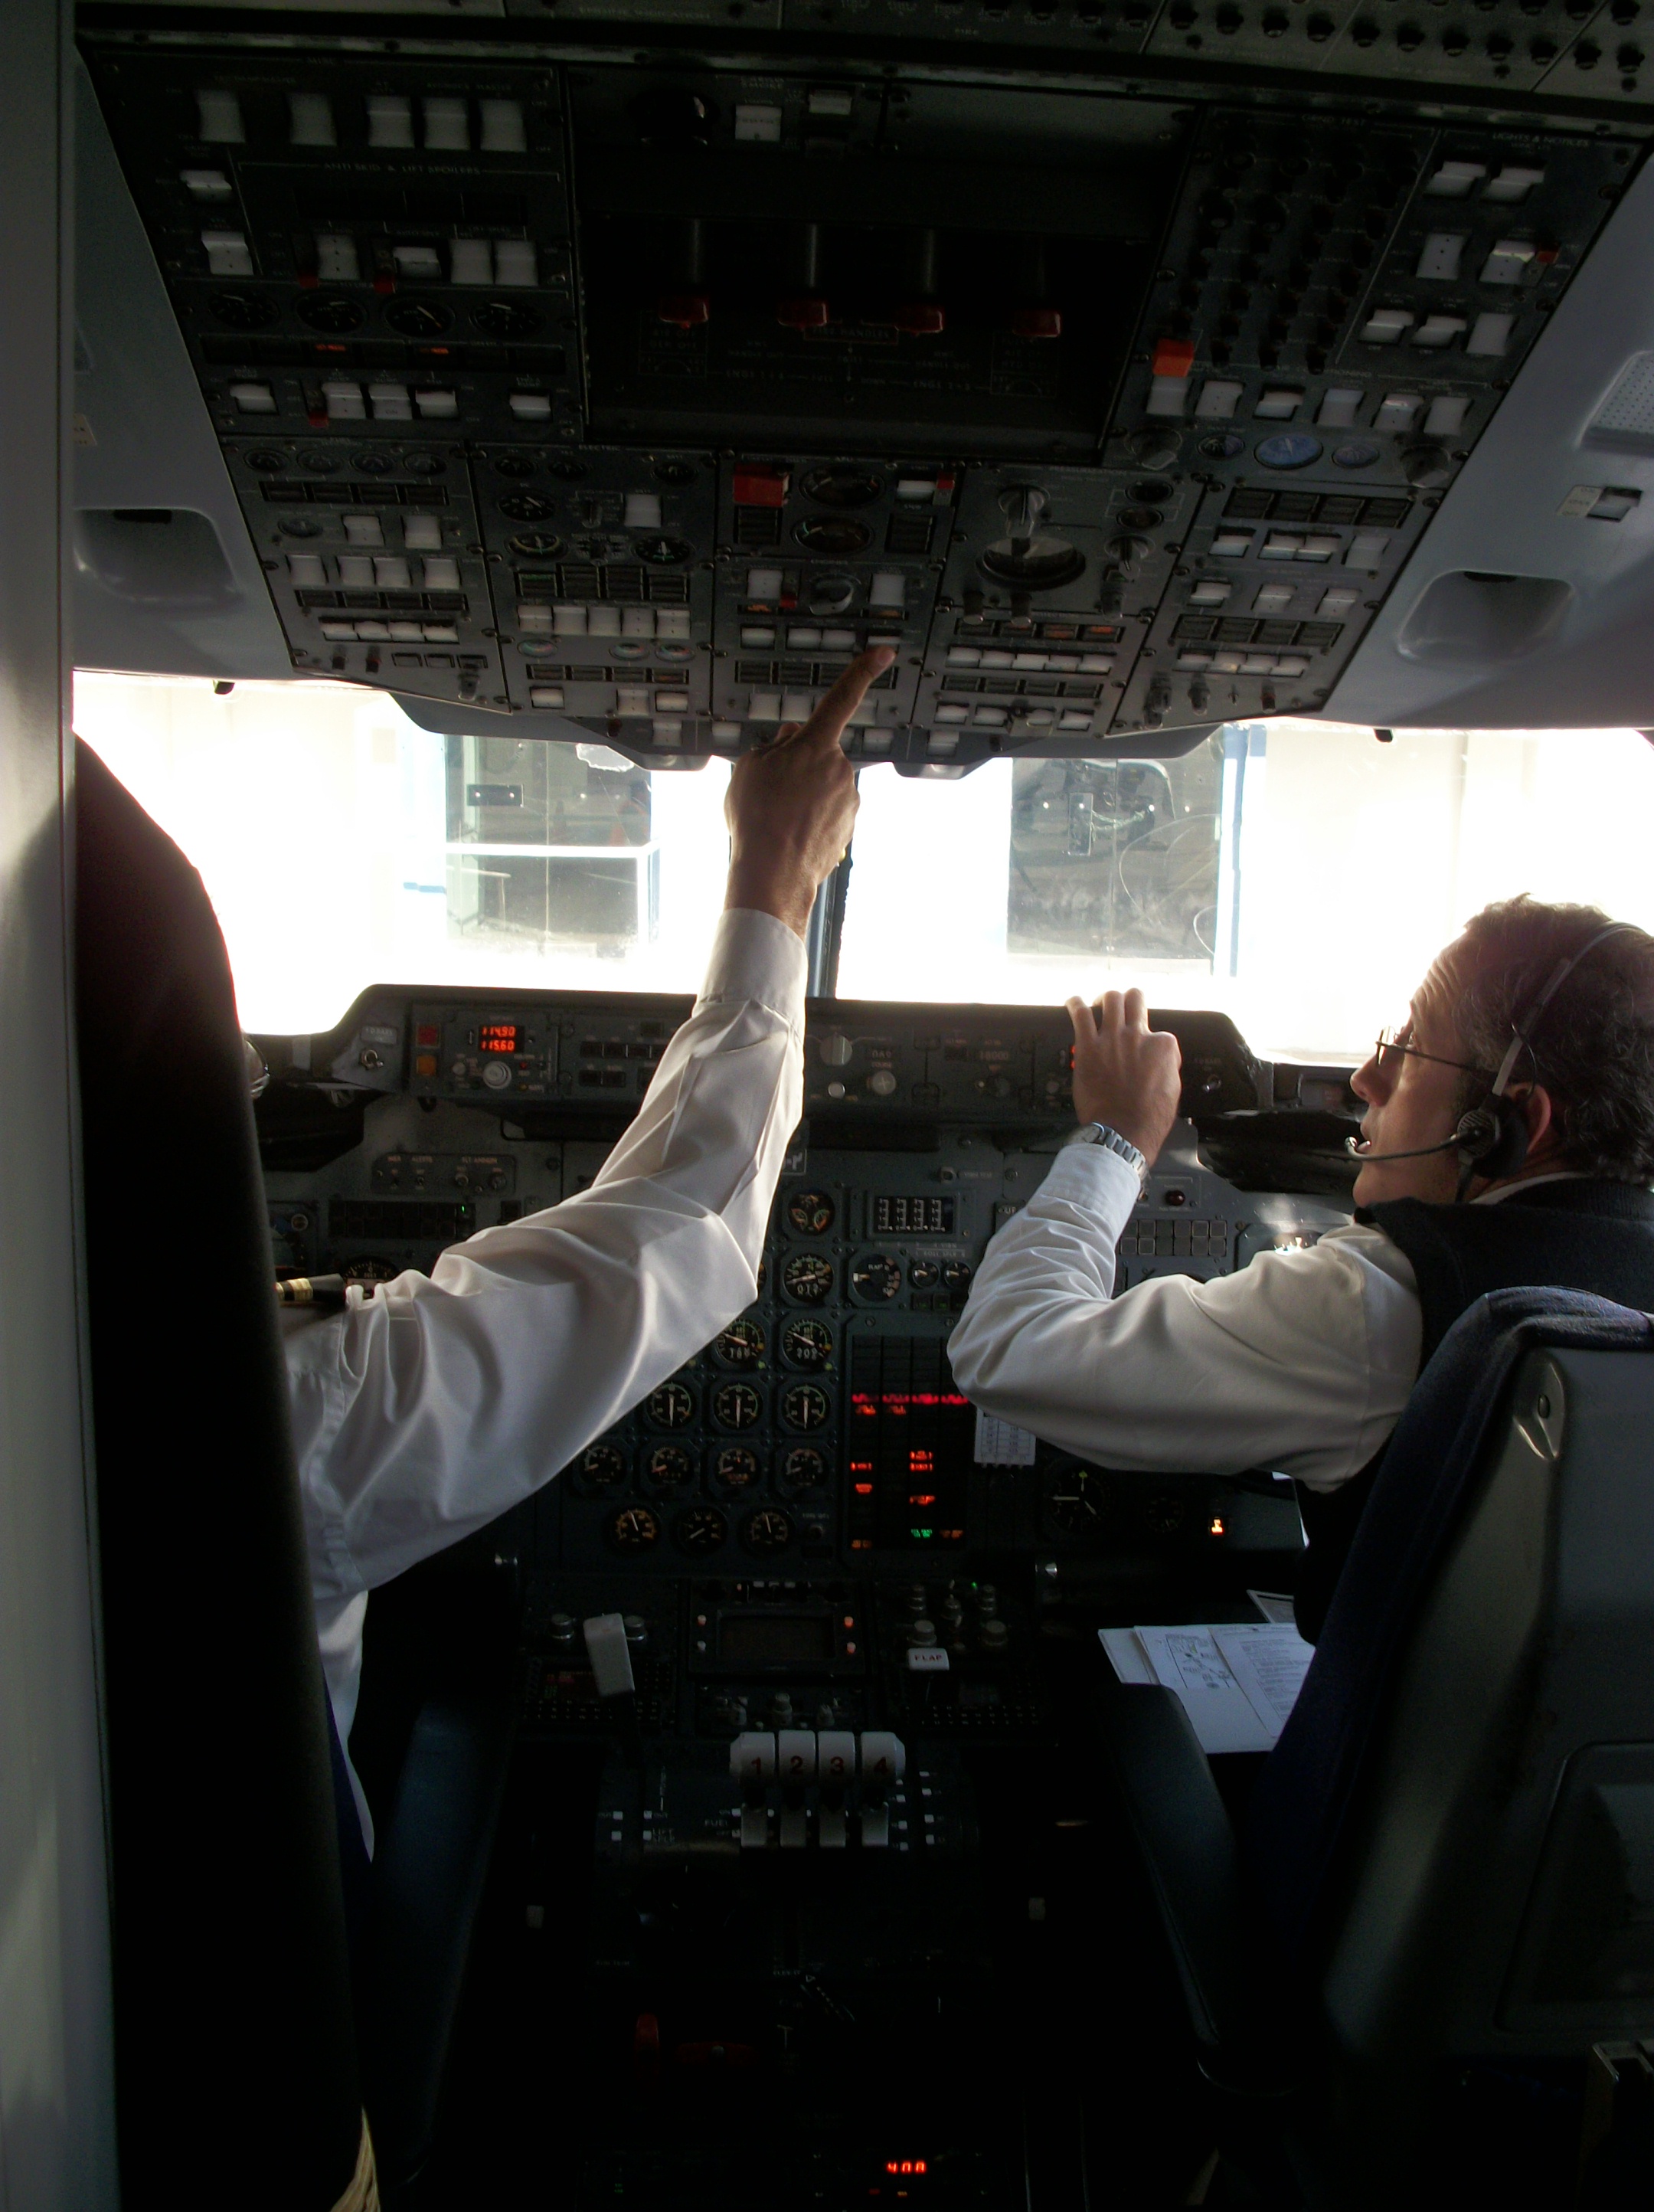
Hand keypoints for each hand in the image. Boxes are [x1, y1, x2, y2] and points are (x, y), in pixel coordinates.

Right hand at [723, 646, 893, 937]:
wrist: (773, 872)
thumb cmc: (757, 818)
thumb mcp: (748, 767)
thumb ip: (772, 746)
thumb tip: (789, 740)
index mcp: (816, 745)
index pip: (841, 698)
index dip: (862, 671)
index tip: (883, 653)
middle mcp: (841, 768)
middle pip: (819, 754)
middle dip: (799, 765)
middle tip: (771, 791)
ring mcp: (848, 799)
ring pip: (823, 785)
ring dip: (803, 794)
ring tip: (777, 817)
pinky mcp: (850, 825)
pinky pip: (827, 812)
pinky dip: (811, 818)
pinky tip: (791, 832)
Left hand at [1066, 988, 1182, 1163]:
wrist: (1123, 1132)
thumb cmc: (1147, 1119)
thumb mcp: (1173, 1089)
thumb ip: (1167, 1067)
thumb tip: (1163, 1061)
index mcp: (1163, 1045)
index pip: (1159, 1030)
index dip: (1152, 1040)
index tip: (1144, 1050)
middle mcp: (1138, 1035)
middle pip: (1134, 999)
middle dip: (1128, 1000)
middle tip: (1122, 1007)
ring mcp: (1112, 1038)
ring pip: (1109, 999)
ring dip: (1104, 1000)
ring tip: (1098, 1004)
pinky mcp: (1088, 1046)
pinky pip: (1080, 1014)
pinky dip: (1075, 1004)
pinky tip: (1073, 1003)